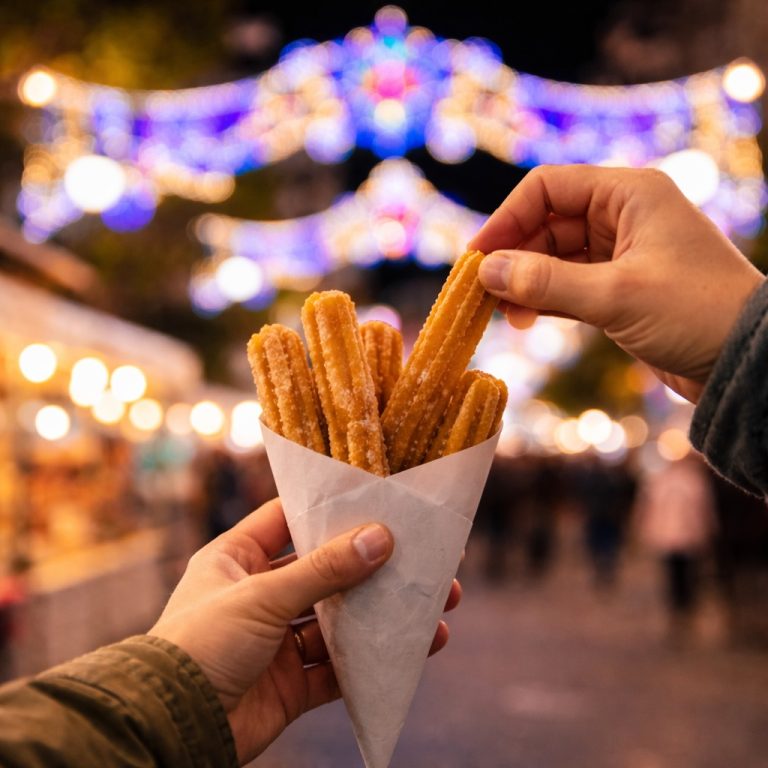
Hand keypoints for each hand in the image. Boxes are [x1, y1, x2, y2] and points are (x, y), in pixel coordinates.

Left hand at [149, 498, 459, 764]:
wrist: (171, 729)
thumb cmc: (200, 645)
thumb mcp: (262, 596)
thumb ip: (324, 570)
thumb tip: (380, 537)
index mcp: (237, 560)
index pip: (287, 520)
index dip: (327, 509)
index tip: (374, 499)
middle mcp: (258, 595)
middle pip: (325, 572)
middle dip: (371, 567)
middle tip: (420, 555)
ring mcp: (276, 641)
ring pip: (339, 621)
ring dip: (381, 614)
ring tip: (434, 602)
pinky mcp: (291, 683)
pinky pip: (340, 667)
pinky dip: (374, 660)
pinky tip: (414, 648)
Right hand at [469, 165, 763, 401]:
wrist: (747, 361)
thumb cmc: (695, 313)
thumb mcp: (615, 296)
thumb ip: (545, 283)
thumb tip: (485, 273)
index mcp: (628, 194)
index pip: (548, 188)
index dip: (506, 219)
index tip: (477, 258)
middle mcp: (622, 216)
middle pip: (546, 223)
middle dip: (513, 257)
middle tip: (484, 295)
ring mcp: (620, 253)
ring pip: (553, 257)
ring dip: (524, 281)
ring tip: (503, 314)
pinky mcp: (619, 288)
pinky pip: (567, 284)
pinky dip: (542, 298)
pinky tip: (523, 318)